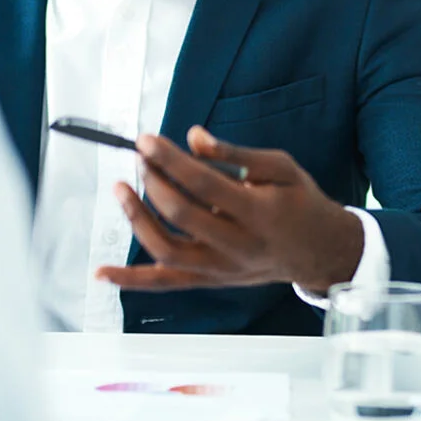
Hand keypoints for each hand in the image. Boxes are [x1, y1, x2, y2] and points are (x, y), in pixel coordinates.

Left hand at [95, 126, 364, 294]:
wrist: (319, 252)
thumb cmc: (299, 202)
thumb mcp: (279, 167)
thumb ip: (234, 153)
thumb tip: (193, 137)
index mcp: (258, 213)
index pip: (203, 184)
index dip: (170, 160)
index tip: (146, 140)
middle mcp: (237, 246)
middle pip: (182, 215)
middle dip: (154, 182)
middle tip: (140, 157)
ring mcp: (221, 270)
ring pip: (168, 251)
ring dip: (137, 219)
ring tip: (122, 189)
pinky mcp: (209, 281)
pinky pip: (165, 283)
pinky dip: (130, 279)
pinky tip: (100, 272)